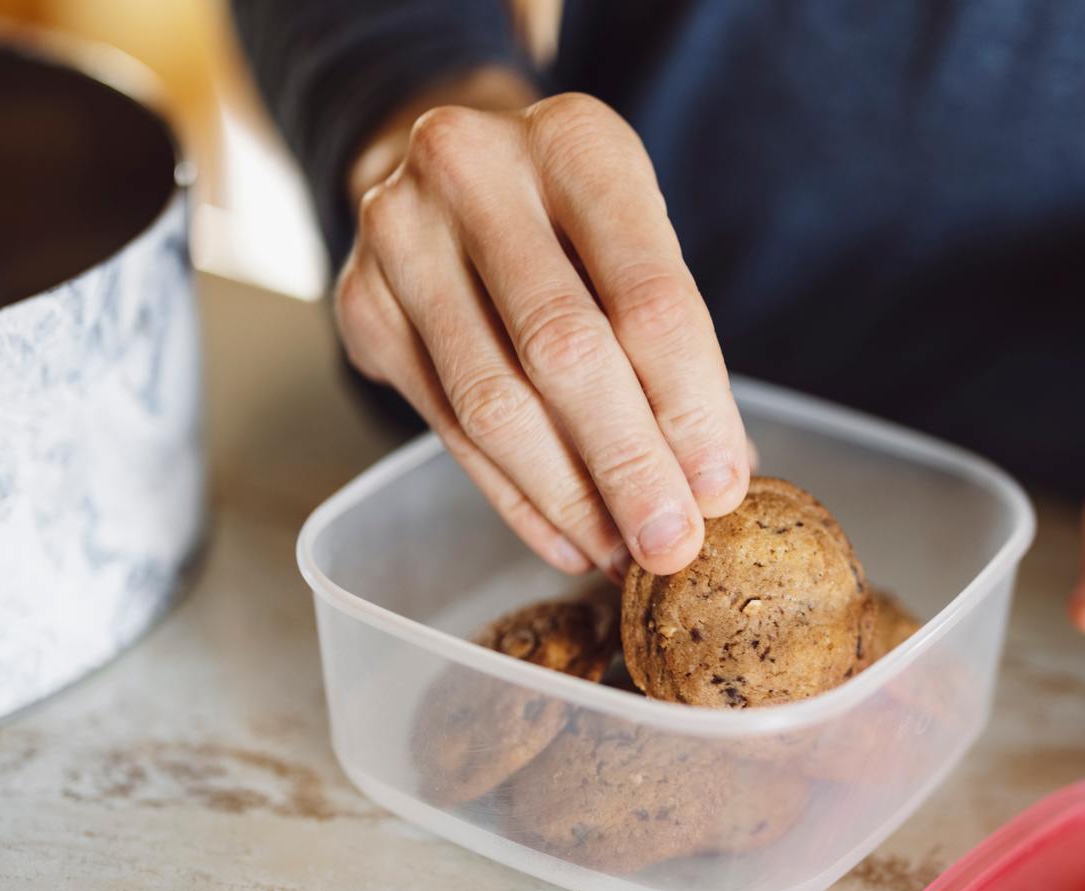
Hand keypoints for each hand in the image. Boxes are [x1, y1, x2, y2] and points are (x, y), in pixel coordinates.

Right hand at [335, 74, 749, 580]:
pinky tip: (566, 538)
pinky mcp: (363, 303)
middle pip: (565, 352)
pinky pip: (448, 428)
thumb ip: (673, 343)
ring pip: (494, 403)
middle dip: (628, 466)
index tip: (722, 490)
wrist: (450, 172)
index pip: (650, 298)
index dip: (691, 408)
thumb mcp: (635, 237)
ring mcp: (402, 235)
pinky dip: (516, 498)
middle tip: (671, 545)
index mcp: (577, 143)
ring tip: (621, 553)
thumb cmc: (572, 217)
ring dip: (569, 498)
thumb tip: (719, 477)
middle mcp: (475, 172)